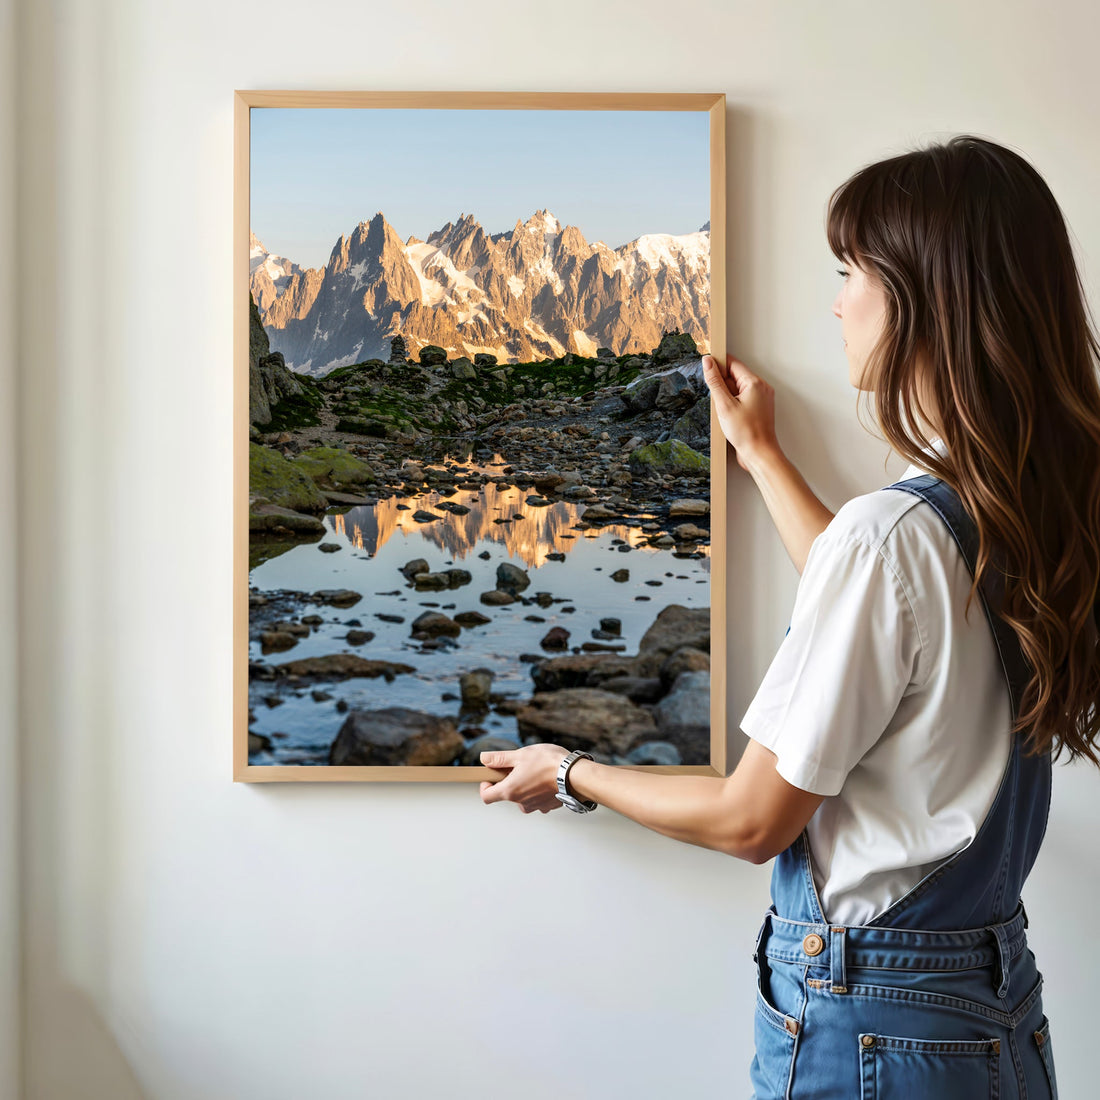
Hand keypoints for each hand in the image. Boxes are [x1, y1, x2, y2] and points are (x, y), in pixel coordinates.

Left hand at [479, 743, 569, 812]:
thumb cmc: (549, 763)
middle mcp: (521, 802)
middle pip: (506, 795)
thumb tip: (484, 759)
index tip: (491, 776)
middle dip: (509, 781)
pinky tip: (546, 778)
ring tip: (535, 770)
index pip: (486, 796)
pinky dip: (538, 790)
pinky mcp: (548, 806)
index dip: (485, 786)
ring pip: (523, 797)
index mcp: (510, 790)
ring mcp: (535, 806)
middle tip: (519, 766)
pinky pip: (537, 799)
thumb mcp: (520, 755)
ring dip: (524, 786)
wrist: (575, 775)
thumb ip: (499, 759)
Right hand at [701, 353, 780, 471]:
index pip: (733, 363)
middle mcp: (761, 388)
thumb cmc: (746, 433)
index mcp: (755, 383)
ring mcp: (761, 398)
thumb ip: (715, 381)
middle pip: (735, 376)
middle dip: (722, 385)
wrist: (759, 454)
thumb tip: (708, 362)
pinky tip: (730, 417)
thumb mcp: (724, 405)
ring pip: (738, 389)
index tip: (706, 368)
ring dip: (727, 397)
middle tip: (718, 402)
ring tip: (726, 413)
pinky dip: (733, 404)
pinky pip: (742, 399)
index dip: (718, 365)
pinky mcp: (758, 408)